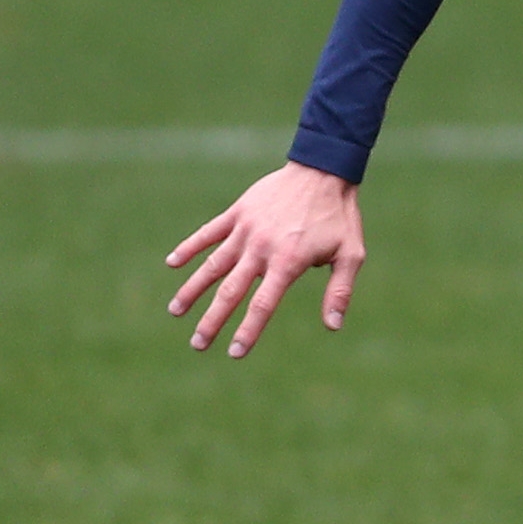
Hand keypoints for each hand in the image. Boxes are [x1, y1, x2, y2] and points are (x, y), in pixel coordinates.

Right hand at [164, 163, 363, 357]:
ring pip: (212, 264)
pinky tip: (171, 263)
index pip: (263, 305)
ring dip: (192, 289)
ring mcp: (246, 229)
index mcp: (288, 262)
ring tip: (175, 311)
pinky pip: (208, 232)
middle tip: (198, 344)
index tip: (235, 352)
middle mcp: (261, 249)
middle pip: (230, 291)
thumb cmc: (340, 217)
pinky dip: (189, 247)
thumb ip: (339, 290)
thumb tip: (333, 326)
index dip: (249, 330)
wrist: (325, 170)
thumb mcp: (351, 254)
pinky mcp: (238, 212)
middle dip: (213, 320)